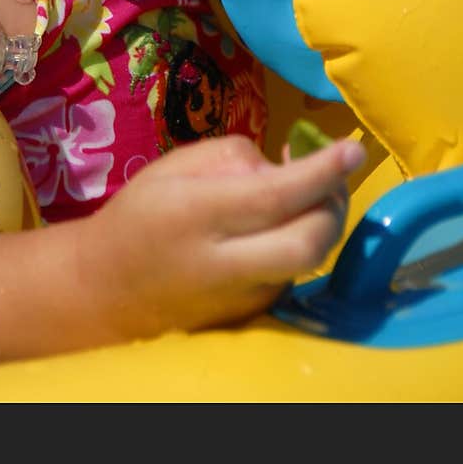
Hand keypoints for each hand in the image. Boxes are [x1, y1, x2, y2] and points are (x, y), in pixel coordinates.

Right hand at [85, 133, 364, 341]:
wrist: (107, 291)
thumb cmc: (140, 215)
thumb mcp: (175, 166)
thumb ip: (235, 157)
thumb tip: (287, 166)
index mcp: (197, 215)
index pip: (275, 194)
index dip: (322, 171)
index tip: (354, 148)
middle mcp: (225, 264)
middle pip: (309, 241)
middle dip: (334, 203)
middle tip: (334, 172)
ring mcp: (242, 298)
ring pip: (309, 258)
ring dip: (322, 220)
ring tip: (305, 190)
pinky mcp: (253, 315)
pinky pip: (294, 272)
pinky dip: (301, 241)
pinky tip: (283, 222)